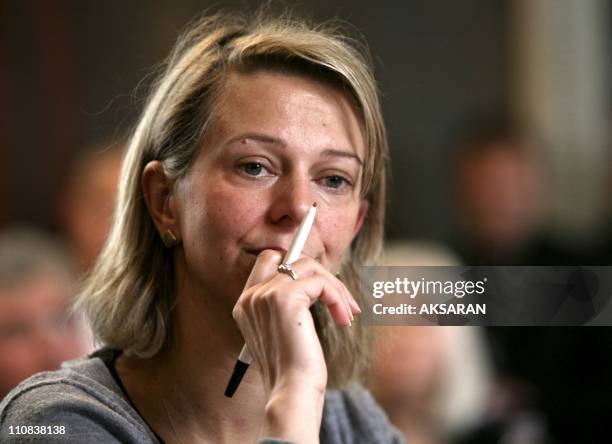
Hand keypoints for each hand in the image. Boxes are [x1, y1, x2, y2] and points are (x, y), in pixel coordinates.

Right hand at [232, 250, 360, 440]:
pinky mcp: (286, 298)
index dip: (297, 265)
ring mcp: (266, 295)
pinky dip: (338, 298)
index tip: (323, 285)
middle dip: (322, 274)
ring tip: (347, 313)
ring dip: (336, 288)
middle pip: (292, 259)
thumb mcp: (285, 331)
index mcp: (246, 304)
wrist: (291, 394)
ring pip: (310, 268)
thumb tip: (317, 281)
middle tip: (343, 300)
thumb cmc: (293, 370)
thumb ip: (288, 304)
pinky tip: (344, 319)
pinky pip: (321, 282)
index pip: (269, 261)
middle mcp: (251, 297)